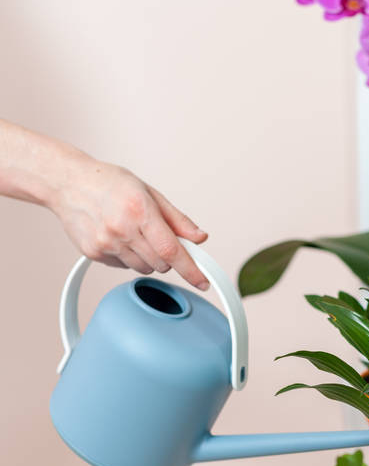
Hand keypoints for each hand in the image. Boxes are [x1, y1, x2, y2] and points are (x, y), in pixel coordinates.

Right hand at [49, 153, 209, 289]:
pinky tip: (118, 237)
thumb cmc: (109, 183)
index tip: (203, 282)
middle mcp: (122, 230)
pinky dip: (129, 257)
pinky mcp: (94, 254)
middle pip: (161, 264)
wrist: (68, 184)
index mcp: (139, 211)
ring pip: (144, 268)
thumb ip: (177, 219)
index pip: (171, 250)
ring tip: (134, 233)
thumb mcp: (149, 192)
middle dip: (168, 256)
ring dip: (148, 258)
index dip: (191, 270)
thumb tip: (199, 238)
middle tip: (157, 236)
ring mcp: (106, 244)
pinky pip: (124, 267)